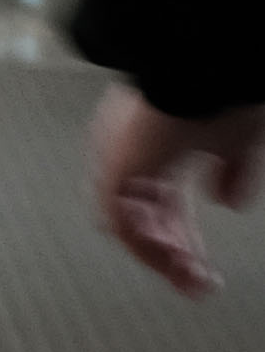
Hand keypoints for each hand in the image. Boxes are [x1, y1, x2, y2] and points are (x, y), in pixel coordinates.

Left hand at [89, 83, 264, 298]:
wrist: (202, 67)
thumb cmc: (220, 92)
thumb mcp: (236, 141)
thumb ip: (232, 171)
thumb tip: (227, 200)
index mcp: (154, 147)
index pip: (162, 204)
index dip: (182, 237)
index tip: (203, 266)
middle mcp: (130, 155)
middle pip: (144, 220)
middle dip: (173, 257)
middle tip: (198, 285)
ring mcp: (119, 162)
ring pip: (130, 226)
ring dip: (161, 258)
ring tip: (191, 280)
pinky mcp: (115, 169)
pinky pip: (122, 222)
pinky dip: (146, 246)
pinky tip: (174, 262)